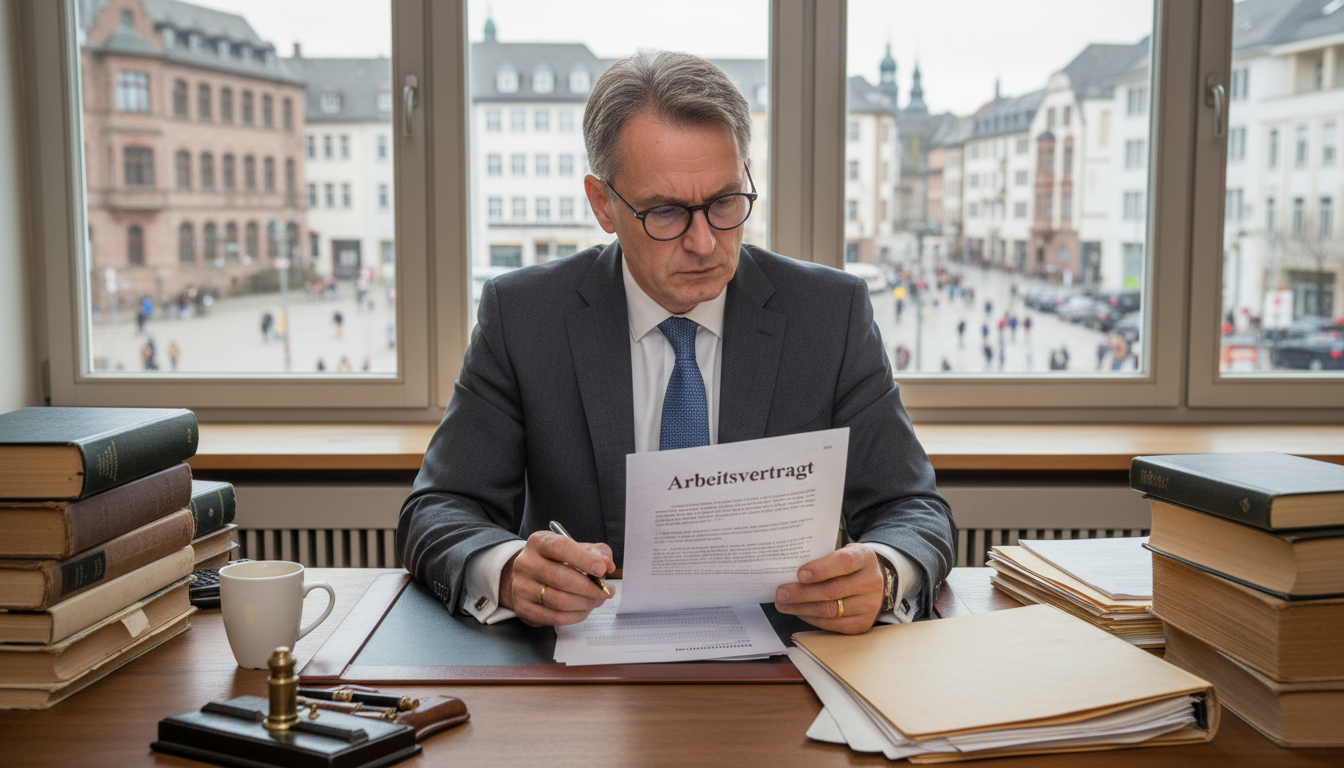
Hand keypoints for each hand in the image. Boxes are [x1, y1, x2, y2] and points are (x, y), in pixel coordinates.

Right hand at [500, 530, 614, 626]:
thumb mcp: (576, 549)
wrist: (528, 575)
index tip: (602, 569)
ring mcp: (521, 587)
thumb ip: (596, 553)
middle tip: (606, 591)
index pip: (561, 548)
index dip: (584, 559)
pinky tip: (584, 609)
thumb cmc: (557, 561)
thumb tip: (608, 565)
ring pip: (559, 600)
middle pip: (561, 578)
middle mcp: (526, 563)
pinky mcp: (524, 608)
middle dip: (590, 587)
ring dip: (585, 603)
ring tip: (597, 600)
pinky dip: (575, 615)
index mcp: (539, 542)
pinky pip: (555, 617)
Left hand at [774, 543, 884, 633]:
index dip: (821, 569)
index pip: (844, 562)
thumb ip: (823, 559)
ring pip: (830, 610)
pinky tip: (799, 612)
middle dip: (802, 593)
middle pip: (833, 590)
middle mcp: (871, 582)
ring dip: (802, 608)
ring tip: (784, 604)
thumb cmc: (849, 565)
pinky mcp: (863, 623)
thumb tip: (788, 570)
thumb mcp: (842, 552)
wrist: (874, 582)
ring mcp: (870, 605)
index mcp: (865, 558)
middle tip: (781, 593)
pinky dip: (812, 618)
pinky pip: (833, 624)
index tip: (799, 574)